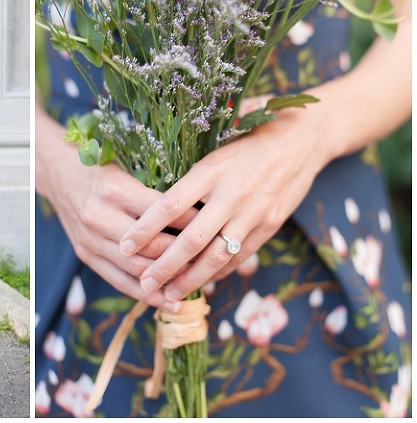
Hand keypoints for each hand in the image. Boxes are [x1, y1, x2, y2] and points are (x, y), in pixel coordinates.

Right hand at [39, 146, 198, 307]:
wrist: (60, 176)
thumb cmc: (103, 168)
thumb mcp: (129, 168)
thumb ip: (157, 191)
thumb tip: (203, 209)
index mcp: (115, 189)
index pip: (162, 213)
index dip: (192, 223)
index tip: (218, 228)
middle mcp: (100, 216)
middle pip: (151, 246)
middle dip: (185, 256)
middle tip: (214, 260)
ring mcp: (90, 240)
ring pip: (137, 268)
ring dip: (169, 280)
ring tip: (198, 286)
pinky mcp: (86, 255)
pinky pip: (119, 281)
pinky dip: (146, 295)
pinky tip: (170, 302)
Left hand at [119, 102, 326, 302]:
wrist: (303, 138)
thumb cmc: (249, 135)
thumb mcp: (215, 143)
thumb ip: (186, 167)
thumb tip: (150, 188)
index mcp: (210, 170)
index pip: (170, 205)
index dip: (145, 229)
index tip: (125, 245)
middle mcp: (231, 194)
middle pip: (192, 239)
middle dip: (164, 265)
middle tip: (144, 282)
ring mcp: (253, 213)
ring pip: (217, 255)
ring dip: (191, 278)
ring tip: (169, 293)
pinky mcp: (270, 225)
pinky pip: (240, 255)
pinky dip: (219, 271)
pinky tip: (202, 282)